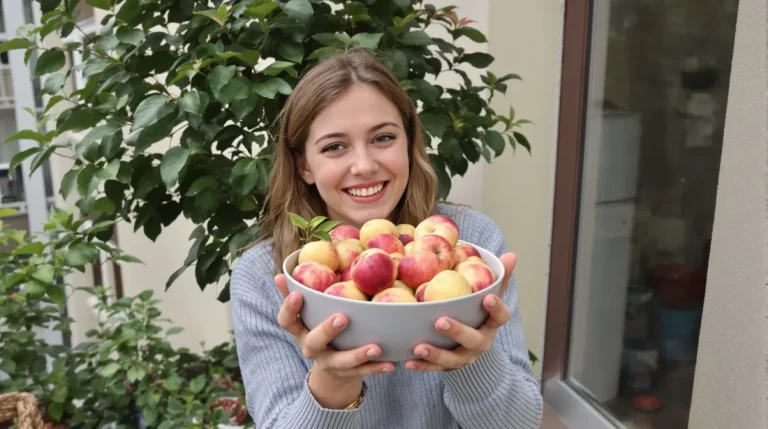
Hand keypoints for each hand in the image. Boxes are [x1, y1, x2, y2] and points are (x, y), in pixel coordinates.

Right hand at [274, 273, 395, 378]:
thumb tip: (280, 274)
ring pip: (342, 362)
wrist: (330, 369)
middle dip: (327, 331)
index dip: (289, 309)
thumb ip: (294, 294)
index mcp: (300, 331)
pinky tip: (390, 364)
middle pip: (314, 342)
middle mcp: (312, 349)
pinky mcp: (348, 373)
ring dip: (358, 355)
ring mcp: (330, 363)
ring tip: (376, 348)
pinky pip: (363, 372)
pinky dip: (377, 368)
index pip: (287, 321)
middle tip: (342, 318)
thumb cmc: (318, 328)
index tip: (297, 294)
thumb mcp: (306, 315)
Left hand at [404, 252, 516, 371]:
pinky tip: (408, 362)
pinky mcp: (448, 366)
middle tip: (440, 321)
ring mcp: (464, 356)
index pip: (500, 317)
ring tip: (419, 347)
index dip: (496, 308)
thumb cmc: (478, 313)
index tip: (487, 297)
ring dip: (435, 354)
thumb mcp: (489, 296)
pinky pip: (435, 368)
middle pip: (473, 339)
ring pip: (452, 358)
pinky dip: (422, 366)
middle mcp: (480, 342)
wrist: (472, 347)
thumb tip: (510, 255)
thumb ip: (497, 278)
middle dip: (457, 331)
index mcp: (491, 324)